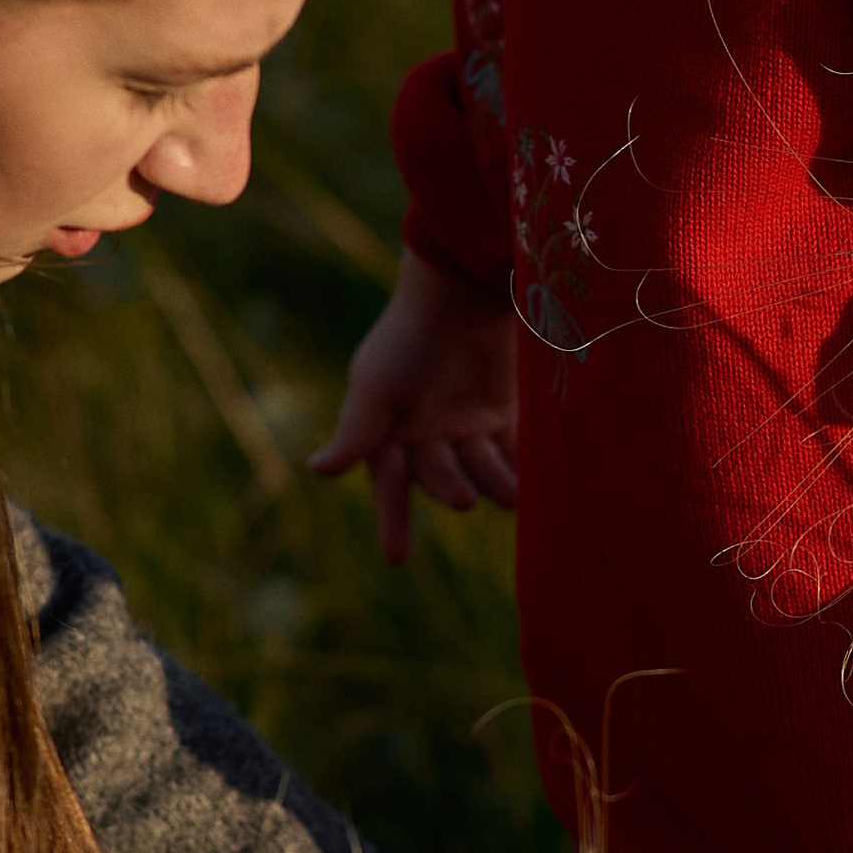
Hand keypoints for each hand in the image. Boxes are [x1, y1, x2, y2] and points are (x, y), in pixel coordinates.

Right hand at [309, 249, 518, 564]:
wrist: (460, 292)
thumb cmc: (406, 339)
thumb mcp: (375, 386)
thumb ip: (355, 432)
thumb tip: (317, 471)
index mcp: (389, 433)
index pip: (388, 486)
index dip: (392, 522)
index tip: (395, 560)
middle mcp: (428, 436)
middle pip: (439, 477)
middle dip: (450, 488)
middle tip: (465, 499)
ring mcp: (468, 427)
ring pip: (481, 470)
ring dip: (494, 485)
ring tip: (511, 497)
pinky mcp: (505, 415)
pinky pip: (514, 453)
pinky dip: (523, 469)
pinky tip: (535, 486)